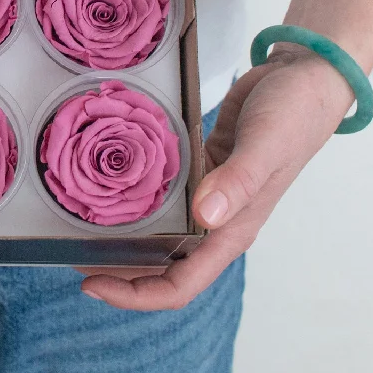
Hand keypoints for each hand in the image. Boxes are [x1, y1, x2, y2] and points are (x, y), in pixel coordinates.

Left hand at [79, 48, 353, 309]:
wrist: (301, 80)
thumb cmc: (292, 117)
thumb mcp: (266, 146)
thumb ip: (238, 181)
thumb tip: (204, 216)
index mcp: (232, 230)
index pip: (180, 284)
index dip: (135, 293)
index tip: (90, 284)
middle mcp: (216, 220)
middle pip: (161, 264)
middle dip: (117, 268)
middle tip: (70, 252)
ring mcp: (206, 195)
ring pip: (158, 230)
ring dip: (123, 235)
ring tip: (78, 224)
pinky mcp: (198, 169)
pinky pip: (162, 193)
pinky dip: (135, 196)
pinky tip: (107, 184)